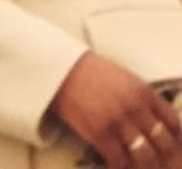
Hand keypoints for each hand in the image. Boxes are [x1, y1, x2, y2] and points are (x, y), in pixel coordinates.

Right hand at [52, 52, 181, 167]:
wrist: (57, 67)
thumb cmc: (87, 71)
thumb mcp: (122, 77)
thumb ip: (141, 97)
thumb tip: (153, 120)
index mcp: (143, 91)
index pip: (172, 122)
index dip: (176, 139)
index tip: (173, 148)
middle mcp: (135, 107)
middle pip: (163, 143)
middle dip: (166, 159)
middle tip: (161, 165)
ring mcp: (117, 120)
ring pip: (144, 155)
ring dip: (146, 166)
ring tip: (141, 168)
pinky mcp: (98, 132)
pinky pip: (118, 159)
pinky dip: (121, 168)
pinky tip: (118, 167)